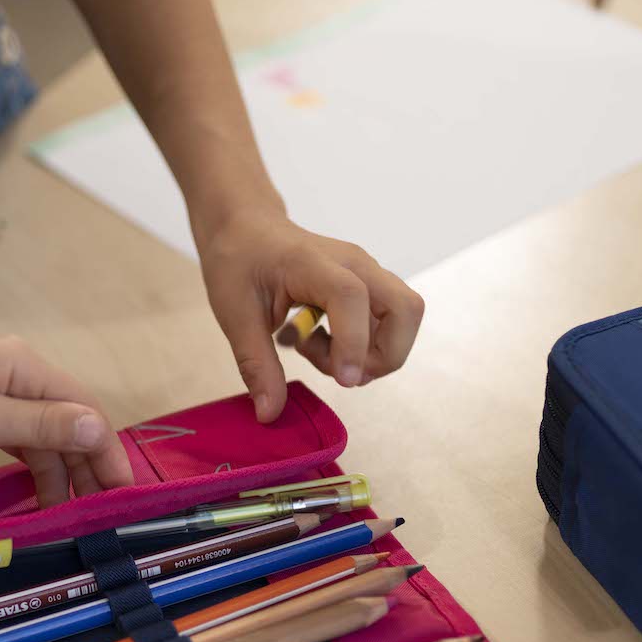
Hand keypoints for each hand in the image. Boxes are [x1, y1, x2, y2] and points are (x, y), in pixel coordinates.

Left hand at [0, 333, 133, 505]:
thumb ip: (40, 425)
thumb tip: (97, 427)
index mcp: (23, 367)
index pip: (85, 410)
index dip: (108, 452)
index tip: (123, 496)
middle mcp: (11, 374)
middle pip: (65, 423)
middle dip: (86, 467)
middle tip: (99, 517)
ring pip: (38, 435)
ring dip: (56, 472)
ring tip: (66, 517)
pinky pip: (10, 440)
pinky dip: (26, 466)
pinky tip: (32, 494)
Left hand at [196, 209, 424, 422]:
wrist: (246, 227)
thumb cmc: (239, 262)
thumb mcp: (235, 315)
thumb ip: (256, 364)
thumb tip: (270, 414)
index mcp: (314, 263)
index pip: (352, 298)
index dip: (354, 343)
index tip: (343, 380)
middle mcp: (354, 264)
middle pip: (405, 309)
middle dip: (384, 356)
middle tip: (337, 369)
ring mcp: (366, 272)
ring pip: (405, 317)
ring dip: (374, 352)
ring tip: (322, 351)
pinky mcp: (368, 285)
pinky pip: (389, 320)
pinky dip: (367, 344)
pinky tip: (324, 341)